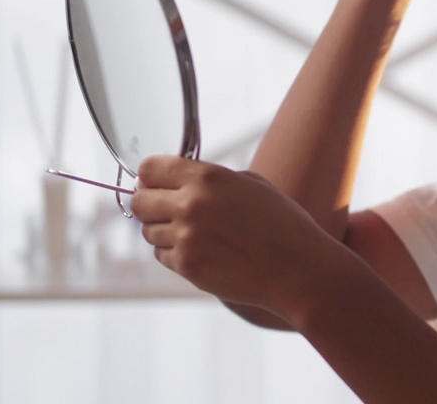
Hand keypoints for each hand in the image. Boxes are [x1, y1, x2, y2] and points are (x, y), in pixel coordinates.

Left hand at [131, 156, 338, 315]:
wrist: (297, 268)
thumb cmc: (282, 224)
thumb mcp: (252, 184)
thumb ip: (212, 178)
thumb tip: (180, 180)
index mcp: (207, 178)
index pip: (149, 169)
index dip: (150, 176)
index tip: (156, 183)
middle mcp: (190, 205)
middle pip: (139, 201)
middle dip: (150, 205)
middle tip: (167, 210)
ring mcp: (186, 238)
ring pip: (148, 232)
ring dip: (165, 231)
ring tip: (197, 234)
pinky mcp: (187, 266)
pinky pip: (163, 256)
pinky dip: (177, 254)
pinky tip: (204, 252)